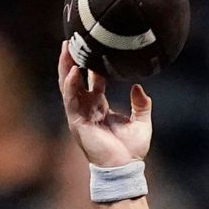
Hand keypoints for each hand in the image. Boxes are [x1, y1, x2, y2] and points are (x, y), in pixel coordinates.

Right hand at [58, 41, 152, 166]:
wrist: (125, 167)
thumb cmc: (131, 150)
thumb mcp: (142, 122)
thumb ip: (142, 104)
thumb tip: (138, 87)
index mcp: (100, 108)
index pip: (92, 82)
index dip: (92, 66)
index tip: (94, 48)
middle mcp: (87, 109)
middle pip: (76, 80)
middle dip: (72, 61)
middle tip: (72, 41)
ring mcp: (80, 115)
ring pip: (68, 86)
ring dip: (66, 67)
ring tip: (66, 48)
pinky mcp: (77, 122)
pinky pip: (71, 100)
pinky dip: (71, 85)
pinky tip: (73, 71)